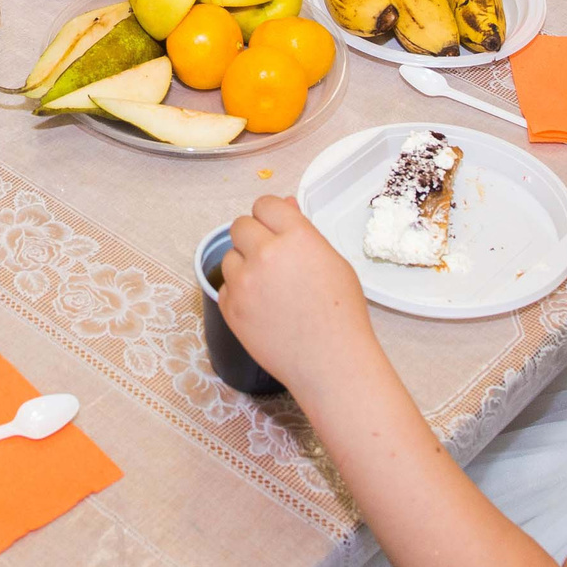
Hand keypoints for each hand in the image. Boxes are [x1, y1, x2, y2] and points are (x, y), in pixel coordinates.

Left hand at [217, 195, 377, 389]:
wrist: (330, 362)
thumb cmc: (340, 315)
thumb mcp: (333, 262)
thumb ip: (303, 232)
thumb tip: (284, 206)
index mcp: (296, 237)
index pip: (265, 204)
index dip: (270, 216)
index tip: (274, 226)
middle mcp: (266, 254)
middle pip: (240, 225)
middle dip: (254, 237)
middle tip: (271, 256)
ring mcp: (244, 282)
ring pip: (230, 256)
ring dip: (244, 265)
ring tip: (270, 287)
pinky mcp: (230, 308)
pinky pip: (226, 286)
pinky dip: (239, 292)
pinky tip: (263, 306)